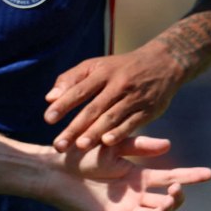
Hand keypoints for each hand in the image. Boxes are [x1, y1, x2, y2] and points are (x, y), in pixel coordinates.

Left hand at [40, 136, 210, 210]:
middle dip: (177, 197)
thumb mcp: (113, 147)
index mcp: (137, 176)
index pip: (170, 178)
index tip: (210, 173)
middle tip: (178, 188)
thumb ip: (139, 146)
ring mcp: (126, 209)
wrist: (55, 170)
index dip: (190, 176)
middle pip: (166, 201)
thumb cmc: (80, 156)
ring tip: (166, 201)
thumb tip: (168, 145)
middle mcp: (135, 195)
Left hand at [44, 45, 184, 151]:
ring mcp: (134, 98)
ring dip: (95, 132)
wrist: (163, 63)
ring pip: (111, 117)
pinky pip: (132, 123)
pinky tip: (107, 142)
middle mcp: (118, 85)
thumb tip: (49, 98)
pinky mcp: (149, 110)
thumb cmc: (119, 68)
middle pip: (93, 108)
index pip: (79, 90)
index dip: (63, 104)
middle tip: (59, 145)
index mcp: (102, 72)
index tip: (48, 119)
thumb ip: (71, 80)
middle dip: (75, 127)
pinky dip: (120, 133)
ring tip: (80, 146)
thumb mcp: (96, 65)